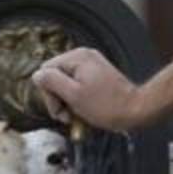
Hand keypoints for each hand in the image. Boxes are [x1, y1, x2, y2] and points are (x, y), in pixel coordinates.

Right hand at [31, 48, 145, 132]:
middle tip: (68, 117)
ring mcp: (91, 65)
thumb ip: (52, 82)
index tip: (60, 111)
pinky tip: (85, 110)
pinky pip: (78, 85)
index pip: (46, 71)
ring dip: (68, 101)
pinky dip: (78, 99)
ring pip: (66, 83)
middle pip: (55, 76)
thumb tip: (36, 75)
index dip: (49, 93)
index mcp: (77, 57)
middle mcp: (83, 56)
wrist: (136, 110)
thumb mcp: (74, 95)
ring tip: (77, 115)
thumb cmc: (107, 106)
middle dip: (58, 98)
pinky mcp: (98, 75)